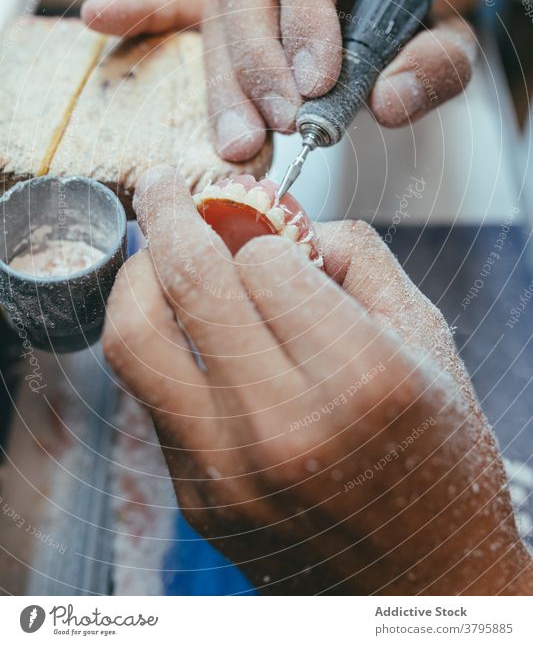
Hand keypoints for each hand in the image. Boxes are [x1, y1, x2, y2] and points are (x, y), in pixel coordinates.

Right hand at [82, 0, 476, 162]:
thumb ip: (433, 66)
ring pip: (217, 16)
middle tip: (274, 131)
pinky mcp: (225, 3)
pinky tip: (100, 20)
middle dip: (258, 70)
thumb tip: (387, 103)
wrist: (398, 0)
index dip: (308, 21)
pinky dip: (140, 15)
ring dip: (222, 84)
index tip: (316, 83)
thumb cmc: (417, 21)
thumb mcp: (449, 41)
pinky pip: (176, 5)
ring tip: (237, 142)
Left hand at [102, 165, 531, 594]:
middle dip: (167, 213)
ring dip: (137, 276)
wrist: (423, 585)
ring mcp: (229, 470)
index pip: (265, 261)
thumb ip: (360, 262)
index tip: (268, 232)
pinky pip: (151, 394)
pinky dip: (159, 343)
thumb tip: (288, 222)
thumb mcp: (429, 344)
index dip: (264, 234)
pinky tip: (184, 329)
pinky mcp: (198, 496)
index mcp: (359, 379)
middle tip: (162, 185)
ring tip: (152, 251)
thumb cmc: (439, 460)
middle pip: (188, 284)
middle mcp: (284, 427)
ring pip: (135, 339)